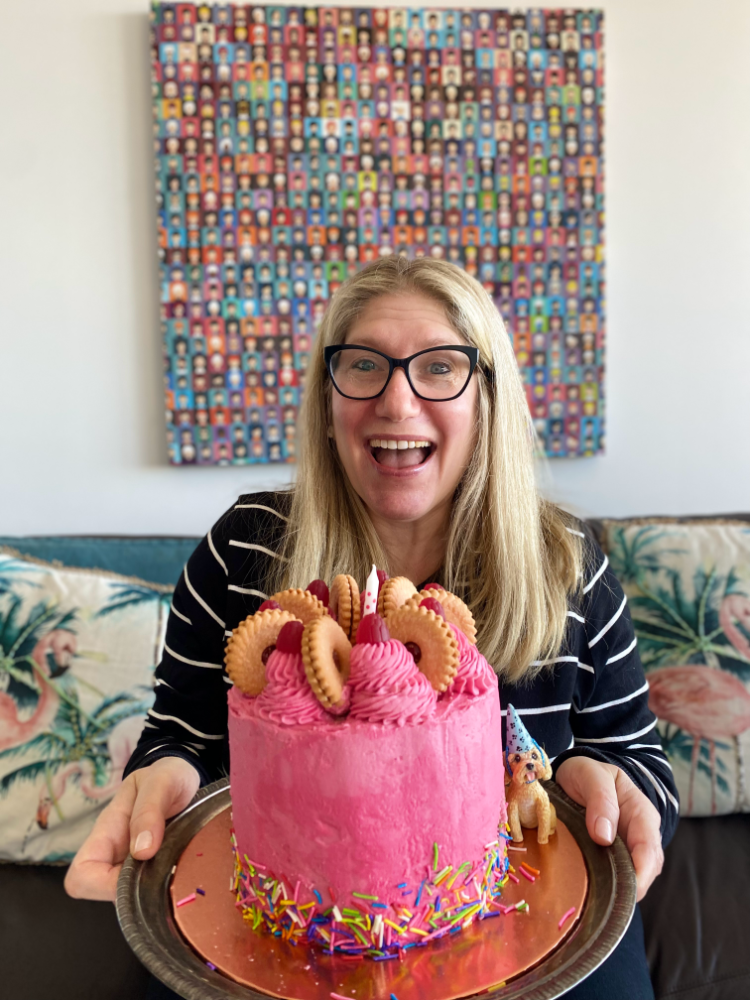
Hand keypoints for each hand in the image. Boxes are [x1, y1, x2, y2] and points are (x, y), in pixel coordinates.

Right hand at [64, 756, 200, 901]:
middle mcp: (115, 854)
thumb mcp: (161, 781)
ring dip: (154, 890)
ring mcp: (133, 863)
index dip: (102, 885)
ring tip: (180, 870)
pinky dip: (167, 887)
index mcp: (106, 832)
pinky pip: (151, 890)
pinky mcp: (153, 868)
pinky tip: (185, 872)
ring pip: (130, 896)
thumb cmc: (166, 776)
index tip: (140, 875)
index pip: (81, 875)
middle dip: (135, 892)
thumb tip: (142, 851)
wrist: (184, 776)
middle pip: (104, 892)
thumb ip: (149, 810)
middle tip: (167, 875)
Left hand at [555, 756, 663, 900]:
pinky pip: (619, 876)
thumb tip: (604, 836)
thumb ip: (600, 800)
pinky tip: (593, 891)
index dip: (639, 873)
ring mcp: (630, 847)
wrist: (580, 774)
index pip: (649, 850)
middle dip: (630, 888)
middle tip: (603, 901)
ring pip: (635, 877)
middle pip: (647, 870)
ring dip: (619, 889)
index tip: (622, 890)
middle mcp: (641, 834)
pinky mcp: (616, 856)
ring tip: (595, 898)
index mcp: (641, 813)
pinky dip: (609, 886)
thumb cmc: (587, 773)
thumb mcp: (590, 775)